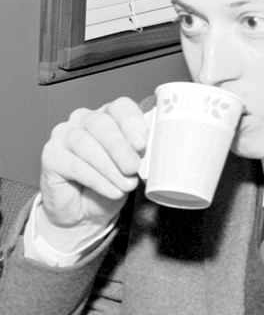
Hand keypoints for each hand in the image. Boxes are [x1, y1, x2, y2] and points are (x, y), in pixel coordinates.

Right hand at [38, 99, 147, 250]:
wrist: (84, 213)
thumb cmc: (111, 182)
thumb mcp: (131, 165)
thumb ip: (140, 152)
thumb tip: (156, 149)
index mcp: (108, 113)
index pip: (121, 107)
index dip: (132, 123)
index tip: (142, 144)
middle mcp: (84, 118)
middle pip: (102, 124)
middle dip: (120, 148)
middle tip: (134, 168)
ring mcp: (64, 135)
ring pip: (87, 145)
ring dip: (109, 167)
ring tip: (125, 185)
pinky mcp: (50, 156)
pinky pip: (74, 165)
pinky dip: (96, 179)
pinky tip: (111, 190)